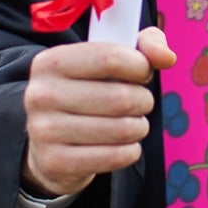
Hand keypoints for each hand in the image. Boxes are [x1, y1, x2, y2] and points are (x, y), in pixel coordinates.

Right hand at [21, 26, 176, 197]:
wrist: (50, 142)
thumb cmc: (89, 91)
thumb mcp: (109, 58)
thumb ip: (144, 45)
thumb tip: (167, 57)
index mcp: (51, 62)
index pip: (110, 58)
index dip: (140, 66)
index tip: (143, 73)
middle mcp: (41, 94)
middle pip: (120, 98)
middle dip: (143, 101)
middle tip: (140, 103)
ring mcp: (44, 131)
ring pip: (122, 129)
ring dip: (139, 127)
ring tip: (132, 123)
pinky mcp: (55, 162)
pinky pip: (115, 157)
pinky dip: (130, 151)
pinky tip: (123, 145)